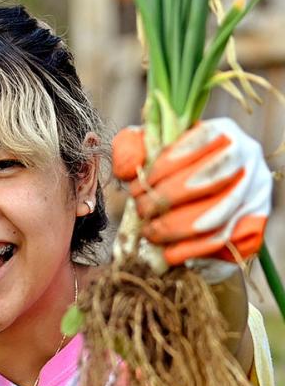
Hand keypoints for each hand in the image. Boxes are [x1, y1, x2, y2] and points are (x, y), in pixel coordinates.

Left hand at [112, 118, 271, 273]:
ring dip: (176, 228)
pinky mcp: (255, 223)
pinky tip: (169, 253)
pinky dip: (192, 250)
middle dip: (165, 199)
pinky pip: (225, 241)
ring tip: (151, 233)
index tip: (137, 187)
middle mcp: (247, 158)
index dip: (163, 167)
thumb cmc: (167, 171)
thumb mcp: (146, 151)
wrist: (194, 204)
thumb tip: (130, 171)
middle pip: (209, 179)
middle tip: (142, 211)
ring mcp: (255, 191)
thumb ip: (130, 150)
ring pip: (218, 214)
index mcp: (222, 132)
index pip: (198, 141)